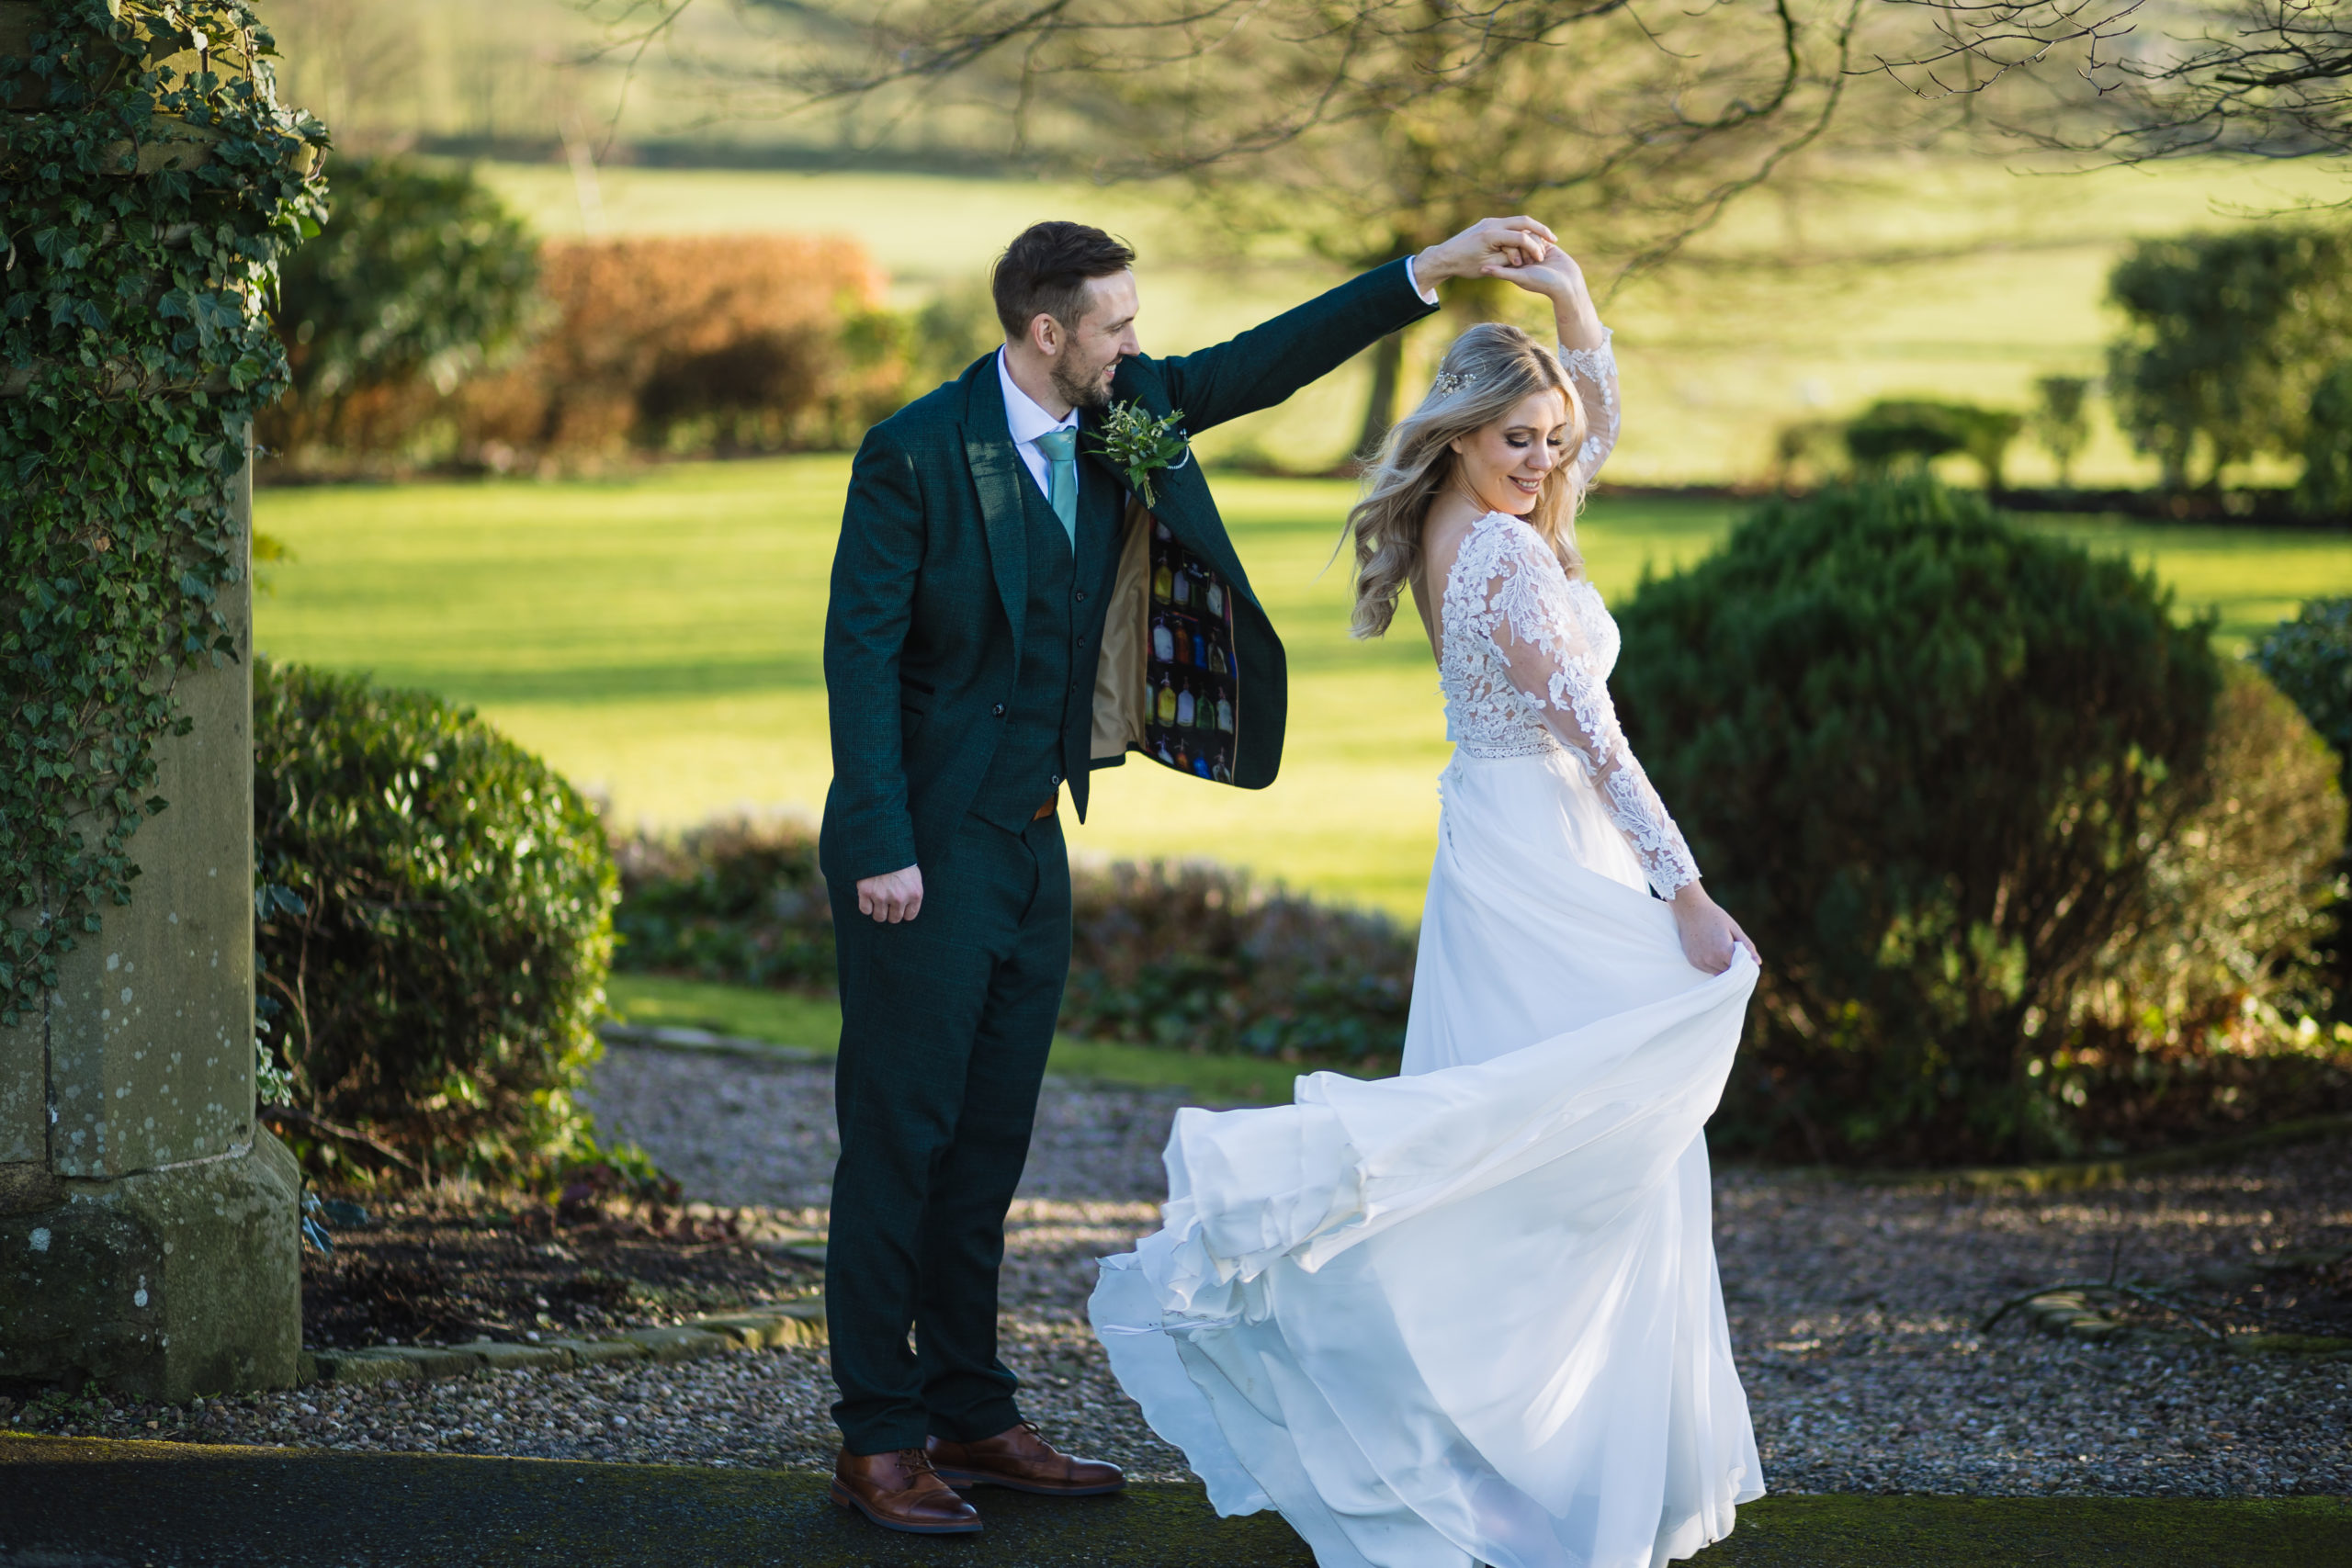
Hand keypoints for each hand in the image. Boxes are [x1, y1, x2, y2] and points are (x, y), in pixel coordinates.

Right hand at [857, 864, 923, 923]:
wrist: (883, 845)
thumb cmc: (899, 861)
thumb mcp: (914, 876)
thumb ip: (912, 894)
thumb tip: (906, 912)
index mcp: (914, 894)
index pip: (909, 916)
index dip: (903, 912)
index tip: (899, 906)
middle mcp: (899, 898)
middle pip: (894, 919)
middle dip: (890, 912)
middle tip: (887, 902)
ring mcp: (881, 896)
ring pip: (879, 917)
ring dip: (878, 911)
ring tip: (878, 899)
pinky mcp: (866, 892)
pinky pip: (865, 910)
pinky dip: (866, 905)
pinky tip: (868, 896)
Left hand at [1413, 216, 1557, 287]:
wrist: (1444, 256)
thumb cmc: (1464, 266)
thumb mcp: (1486, 266)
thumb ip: (1506, 260)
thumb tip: (1521, 255)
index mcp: (1491, 236)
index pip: (1521, 237)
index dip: (1533, 247)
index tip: (1542, 256)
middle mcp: (1491, 225)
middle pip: (1523, 221)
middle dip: (1540, 229)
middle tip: (1554, 238)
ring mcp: (1490, 222)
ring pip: (1518, 220)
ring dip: (1533, 229)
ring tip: (1547, 238)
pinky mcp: (1489, 224)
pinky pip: (1510, 223)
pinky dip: (1522, 229)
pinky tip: (1531, 238)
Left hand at [1488, 239, 1606, 352]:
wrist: (1567, 282)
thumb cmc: (1543, 283)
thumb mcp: (1521, 277)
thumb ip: (1501, 272)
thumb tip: (1481, 269)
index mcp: (1510, 264)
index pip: (1504, 247)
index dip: (1514, 251)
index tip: (1522, 263)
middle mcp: (1519, 255)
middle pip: (1515, 239)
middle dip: (1526, 248)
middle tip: (1535, 262)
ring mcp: (1530, 248)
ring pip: (1527, 234)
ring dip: (1535, 245)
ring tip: (1542, 260)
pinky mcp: (1543, 243)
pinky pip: (1538, 233)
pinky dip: (1543, 240)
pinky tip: (1547, 251)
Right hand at [1670, 882, 1758, 975]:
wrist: (1690, 909)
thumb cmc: (1714, 916)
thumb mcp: (1734, 928)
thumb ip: (1747, 946)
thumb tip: (1758, 963)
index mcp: (1723, 951)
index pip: (1739, 967)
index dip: (1744, 963)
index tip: (1745, 956)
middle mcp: (1711, 959)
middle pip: (1729, 972)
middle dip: (1733, 964)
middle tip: (1732, 950)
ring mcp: (1700, 961)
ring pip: (1718, 973)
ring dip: (1722, 965)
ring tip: (1720, 948)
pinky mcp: (1692, 961)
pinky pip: (1707, 969)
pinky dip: (1712, 964)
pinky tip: (1710, 950)